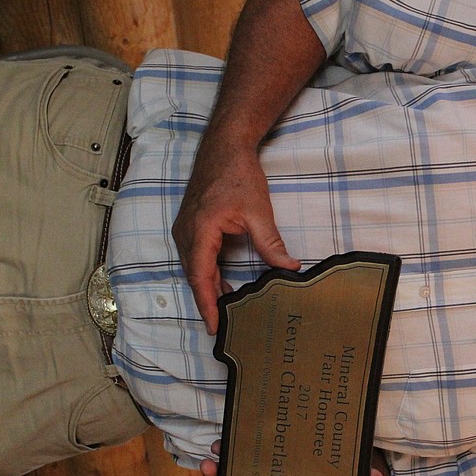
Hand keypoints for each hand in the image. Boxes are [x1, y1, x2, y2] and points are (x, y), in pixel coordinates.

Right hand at [172, 141, 298, 333]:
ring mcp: (185, 231)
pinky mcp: (191, 228)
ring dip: (209, 289)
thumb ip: (271, 244)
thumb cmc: (238, 175)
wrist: (224, 149)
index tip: (215, 327)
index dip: (208, 305)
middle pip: (196, 277)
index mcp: (199, 232)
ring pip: (196, 269)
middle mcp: (186, 234)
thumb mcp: (258, 212)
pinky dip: (209, 274)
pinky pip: (197, 258)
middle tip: (226, 327)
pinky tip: (224, 285)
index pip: (201, 278)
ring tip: (228, 311)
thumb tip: (290, 268)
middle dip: (209, 302)